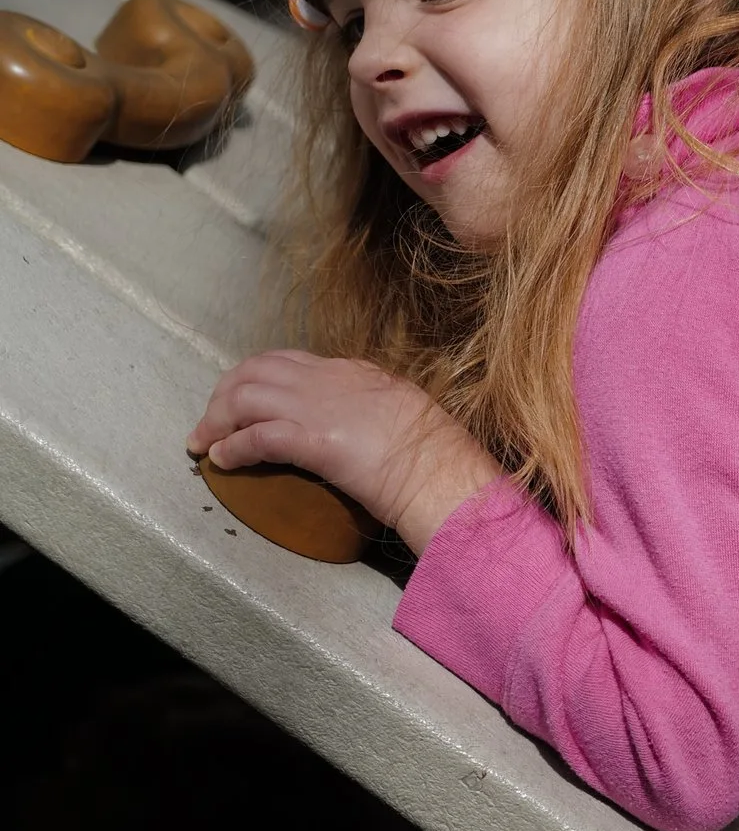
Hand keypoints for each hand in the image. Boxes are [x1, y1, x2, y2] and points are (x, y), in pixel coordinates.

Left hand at [189, 351, 502, 553]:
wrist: (441, 469)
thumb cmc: (431, 451)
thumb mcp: (398, 409)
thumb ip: (367, 406)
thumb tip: (349, 424)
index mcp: (351, 371)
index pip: (286, 361)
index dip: (252, 378)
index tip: (237, 400)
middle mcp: (329, 380)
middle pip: (255, 371)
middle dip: (223, 394)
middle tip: (209, 423)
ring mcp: (320, 407)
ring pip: (246, 396)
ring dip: (216, 420)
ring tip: (204, 443)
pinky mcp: (314, 440)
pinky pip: (257, 436)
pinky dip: (232, 446)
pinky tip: (221, 460)